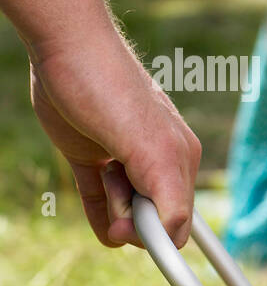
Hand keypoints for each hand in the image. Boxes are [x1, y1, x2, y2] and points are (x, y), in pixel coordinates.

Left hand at [29, 32, 201, 247]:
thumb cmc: (112, 91)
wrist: (67, 47)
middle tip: (116, 188)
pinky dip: (101, 218)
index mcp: (179, 159)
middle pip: (152, 218)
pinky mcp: (91, 157)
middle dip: (133, 220)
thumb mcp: (149, 149)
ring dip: (113, 210)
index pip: (179, 220)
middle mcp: (156, 162)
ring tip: (105, 173)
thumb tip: (173, 238)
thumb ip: (168, 196)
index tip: (130, 234)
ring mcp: (122, 160)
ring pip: (124, 211)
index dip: (157, 236)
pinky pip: (99, 200)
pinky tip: (104, 229)